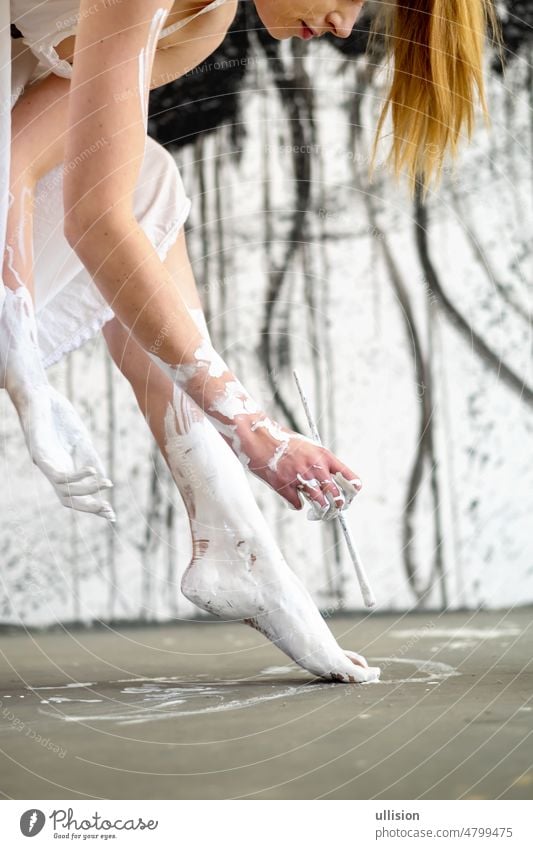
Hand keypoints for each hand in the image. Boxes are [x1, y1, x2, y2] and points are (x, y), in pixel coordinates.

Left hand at [15, 384, 115, 520]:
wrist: (38, 394)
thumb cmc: (58, 416)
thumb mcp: (81, 440)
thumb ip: (91, 459)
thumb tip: (105, 480)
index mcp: (62, 467)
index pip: (77, 494)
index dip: (94, 506)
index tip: (112, 515)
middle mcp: (52, 470)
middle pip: (68, 500)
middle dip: (89, 508)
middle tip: (108, 510)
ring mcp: (44, 463)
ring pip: (63, 491)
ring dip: (87, 491)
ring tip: (106, 483)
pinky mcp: (38, 453)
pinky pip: (57, 474)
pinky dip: (76, 476)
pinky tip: (92, 471)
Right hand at [237, 414, 361, 519]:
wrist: (258, 437)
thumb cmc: (282, 442)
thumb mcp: (308, 447)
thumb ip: (320, 462)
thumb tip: (331, 482)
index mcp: (324, 455)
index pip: (349, 478)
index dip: (352, 492)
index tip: (348, 498)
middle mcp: (315, 466)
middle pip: (336, 496)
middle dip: (337, 507)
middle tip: (333, 511)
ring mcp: (299, 477)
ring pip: (319, 504)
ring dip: (320, 511)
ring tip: (318, 512)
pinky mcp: (284, 485)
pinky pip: (297, 504)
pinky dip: (297, 505)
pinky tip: (294, 499)